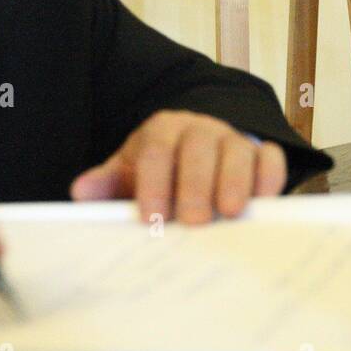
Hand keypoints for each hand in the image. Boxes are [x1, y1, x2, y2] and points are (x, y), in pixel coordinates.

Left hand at [69, 110, 287, 223]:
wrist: (194, 156)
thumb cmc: (158, 173)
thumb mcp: (129, 174)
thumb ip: (107, 185)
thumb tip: (80, 192)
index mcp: (162, 131)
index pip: (157, 151)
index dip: (154, 183)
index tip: (151, 217)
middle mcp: (199, 129)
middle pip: (199, 148)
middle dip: (195, 185)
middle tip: (193, 221)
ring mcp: (232, 139)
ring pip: (237, 150)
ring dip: (234, 181)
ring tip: (229, 213)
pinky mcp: (259, 153)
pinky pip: (270, 158)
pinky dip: (269, 176)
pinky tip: (264, 201)